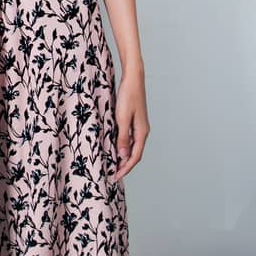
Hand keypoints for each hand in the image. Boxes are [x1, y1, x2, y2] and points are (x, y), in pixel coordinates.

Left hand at [111, 65, 148, 182]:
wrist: (133, 78)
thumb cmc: (128, 96)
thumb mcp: (122, 118)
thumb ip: (122, 137)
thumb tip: (123, 156)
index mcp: (142, 132)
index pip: (134, 157)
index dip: (125, 169)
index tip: (115, 177)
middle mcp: (143, 131)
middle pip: (135, 154)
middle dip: (124, 165)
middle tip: (113, 174)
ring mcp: (140, 126)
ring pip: (132, 147)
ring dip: (124, 156)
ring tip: (113, 164)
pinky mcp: (135, 120)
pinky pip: (130, 138)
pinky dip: (123, 146)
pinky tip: (115, 147)